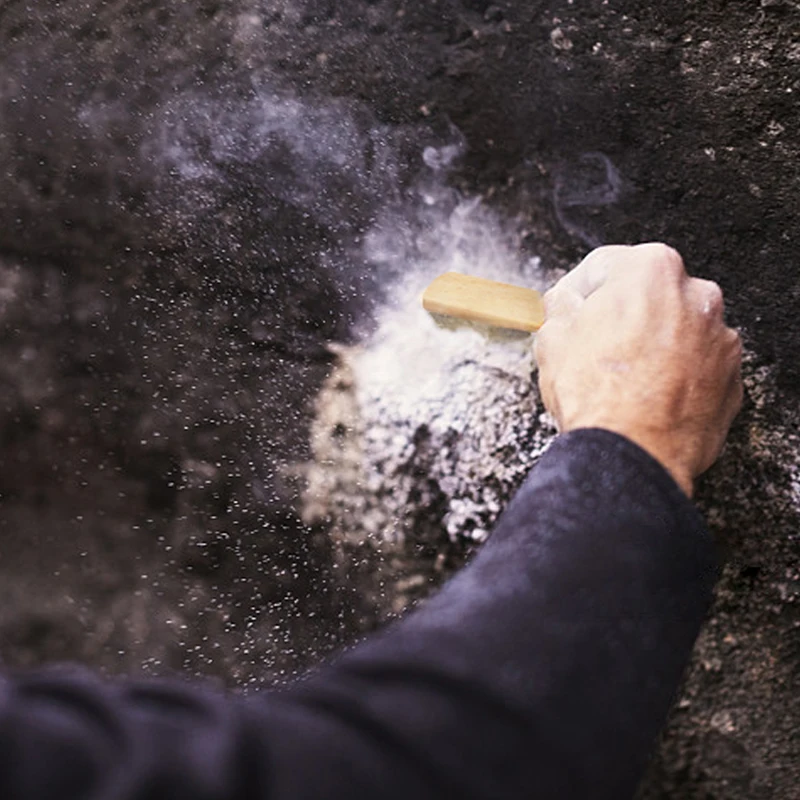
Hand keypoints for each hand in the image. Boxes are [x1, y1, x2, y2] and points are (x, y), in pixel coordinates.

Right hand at [534, 243, 742, 496]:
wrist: (631, 455)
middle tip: (591, 347)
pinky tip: (646, 398)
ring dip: (650, 346)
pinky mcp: (731, 379)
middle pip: (647, 297)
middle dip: (620, 317)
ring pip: (675, 331)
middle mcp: (696, 294)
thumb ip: (562, 307)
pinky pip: (696, 367)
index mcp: (651, 269)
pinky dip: (675, 376)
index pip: (604, 266)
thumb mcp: (552, 338)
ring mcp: (720, 338)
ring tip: (621, 381)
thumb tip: (566, 304)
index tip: (565, 310)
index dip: (576, 291)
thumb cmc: (594, 394)